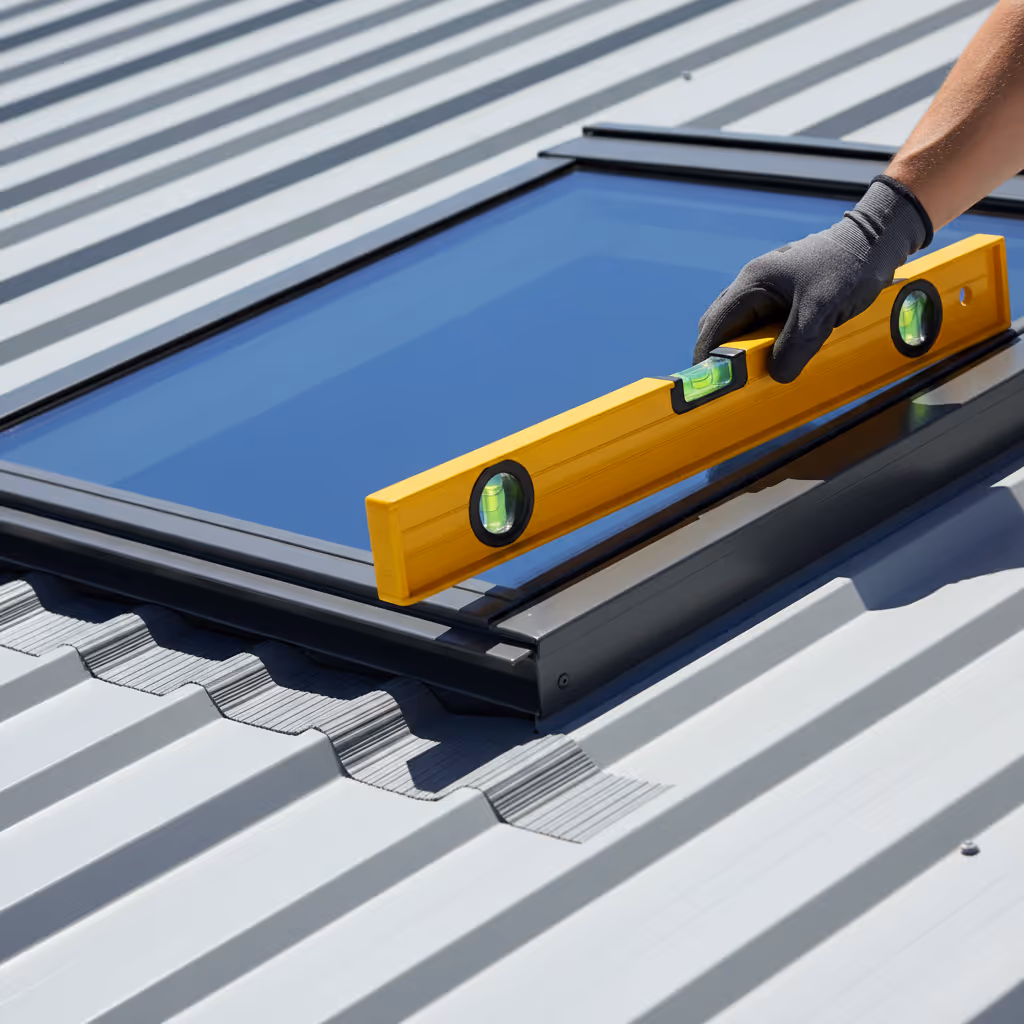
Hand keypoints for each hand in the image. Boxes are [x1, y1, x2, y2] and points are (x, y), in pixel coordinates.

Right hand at [693, 177, 931, 382]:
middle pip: (722, 326)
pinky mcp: (784, 294)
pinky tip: (785, 351)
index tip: (711, 381)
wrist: (878, 239)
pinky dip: (768, 342)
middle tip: (738, 379)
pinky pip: (764, 323)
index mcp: (753, 282)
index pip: (714, 324)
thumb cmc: (849, 266)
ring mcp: (768, 288)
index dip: (708, 355)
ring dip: (749, 349)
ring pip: (744, 326)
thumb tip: (776, 374)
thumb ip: (795, 346)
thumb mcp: (820, 312)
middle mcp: (753, 283)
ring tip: (764, 367)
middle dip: (726, 354)